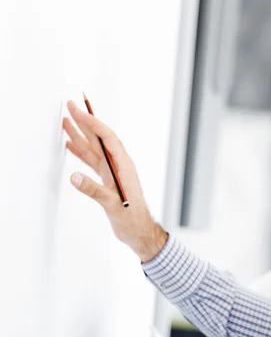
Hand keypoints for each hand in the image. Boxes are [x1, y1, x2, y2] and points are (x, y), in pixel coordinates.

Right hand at [62, 100, 167, 261]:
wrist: (139, 231)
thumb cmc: (131, 219)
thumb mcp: (113, 205)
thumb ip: (94, 190)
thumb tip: (74, 177)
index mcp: (123, 166)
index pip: (106, 138)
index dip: (92, 123)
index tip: (78, 111)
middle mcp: (118, 165)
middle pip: (99, 139)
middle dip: (84, 122)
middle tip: (70, 106)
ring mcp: (112, 171)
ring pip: (93, 149)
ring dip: (79, 135)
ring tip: (65, 121)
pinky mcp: (107, 180)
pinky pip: (92, 161)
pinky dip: (80, 152)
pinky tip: (70, 145)